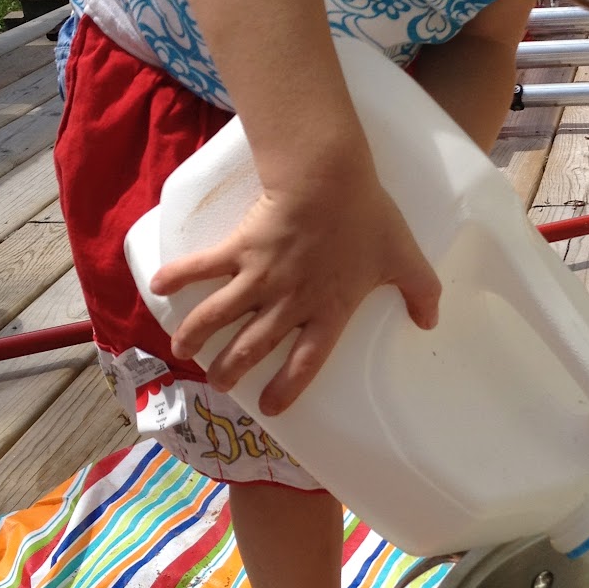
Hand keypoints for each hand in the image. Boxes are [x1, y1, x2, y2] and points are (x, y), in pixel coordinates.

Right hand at [149, 164, 439, 413]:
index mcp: (328, 311)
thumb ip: (422, 293)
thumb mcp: (405, 259)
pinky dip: (177, 275)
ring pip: (219, 316)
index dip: (288, 388)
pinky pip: (202, 266)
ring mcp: (259, 277)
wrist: (328, 179)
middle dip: (230, 370)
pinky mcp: (239, 248)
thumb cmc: (368, 217)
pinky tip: (156, 284)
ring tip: (181, 351)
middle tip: (217, 383)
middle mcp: (289, 302)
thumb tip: (432, 322)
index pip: (307, 362)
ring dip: (196, 336)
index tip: (271, 407)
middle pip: (253, 347)